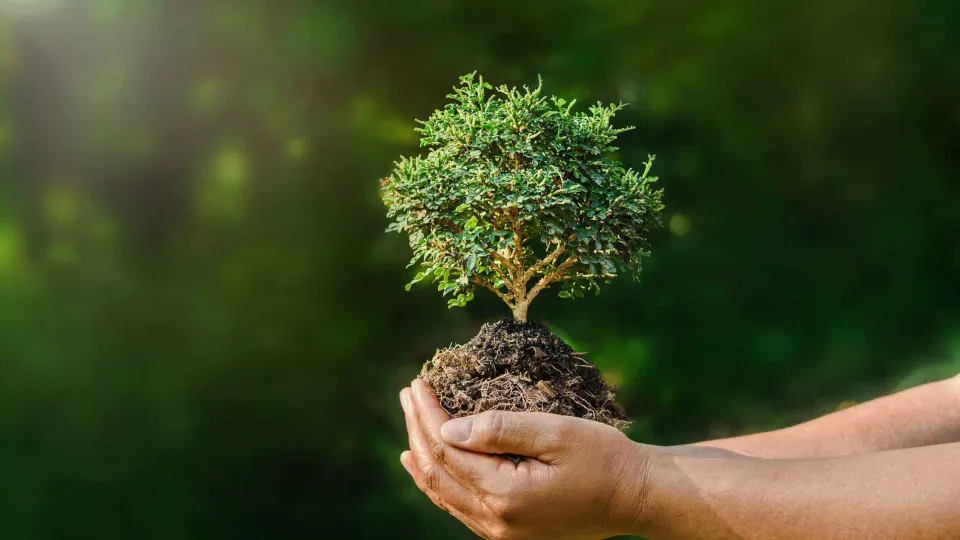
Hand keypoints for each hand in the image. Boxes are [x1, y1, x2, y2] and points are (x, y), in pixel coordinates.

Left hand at [399, 379, 649, 539]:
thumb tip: (447, 428)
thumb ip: (500, 430)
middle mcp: (496, 521)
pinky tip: (428, 466)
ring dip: (422, 457)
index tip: (416, 383)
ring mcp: (501, 532)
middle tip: (407, 393)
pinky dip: (440, 482)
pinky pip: (460, 507)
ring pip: (444, 494)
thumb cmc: (603, 458)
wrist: (637, 498)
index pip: (447, 450)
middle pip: (438, 473)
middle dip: (417, 430)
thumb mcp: (555, 433)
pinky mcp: (510, 532)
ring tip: (409, 426)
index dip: (427, 415)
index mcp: (505, 495)